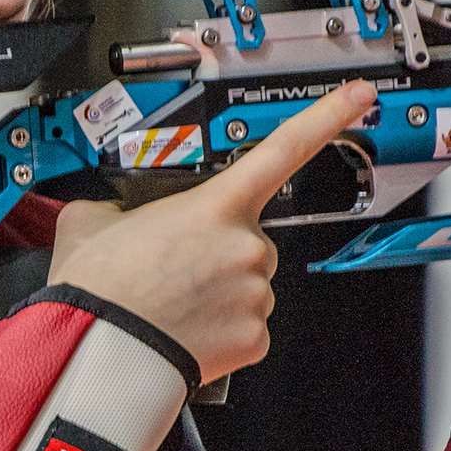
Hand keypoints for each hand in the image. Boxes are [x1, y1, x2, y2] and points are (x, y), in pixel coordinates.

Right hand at [49, 81, 378, 383]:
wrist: (99, 352)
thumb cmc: (99, 289)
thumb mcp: (91, 220)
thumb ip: (114, 205)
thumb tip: (111, 212)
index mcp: (215, 204)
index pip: (285, 147)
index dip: (328, 116)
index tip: (359, 98)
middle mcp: (247, 245)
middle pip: (248, 238)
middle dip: (217, 250)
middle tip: (172, 267)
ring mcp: (256, 293)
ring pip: (247, 284)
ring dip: (217, 291)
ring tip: (170, 301)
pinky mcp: (254, 338)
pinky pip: (245, 325)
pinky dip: (220, 329)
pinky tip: (185, 328)